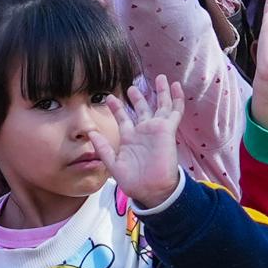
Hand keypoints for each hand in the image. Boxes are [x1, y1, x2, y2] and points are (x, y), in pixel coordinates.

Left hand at [110, 72, 186, 208]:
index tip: (109, 97)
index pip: (123, 118)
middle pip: (142, 109)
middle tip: (132, 87)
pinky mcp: (167, 130)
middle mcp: (143, 131)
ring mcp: (157, 129)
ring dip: (160, 92)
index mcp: (130, 138)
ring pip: (160, 106)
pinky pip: (174, 111)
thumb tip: (91, 133)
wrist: (152, 190)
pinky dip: (176, 98)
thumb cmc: (134, 181)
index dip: (117, 107)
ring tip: (159, 77)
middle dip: (137, 97)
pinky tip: (175, 86)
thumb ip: (103, 148)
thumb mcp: (113, 164)